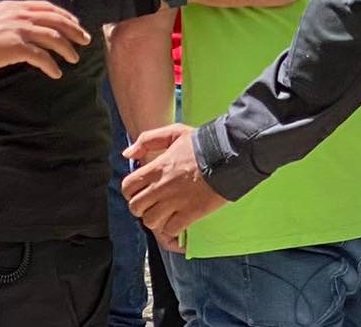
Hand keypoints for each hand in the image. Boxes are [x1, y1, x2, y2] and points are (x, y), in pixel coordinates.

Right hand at [0, 0, 90, 77]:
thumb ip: (9, 18)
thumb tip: (19, 26)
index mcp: (15, 7)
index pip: (47, 7)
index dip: (65, 16)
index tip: (75, 23)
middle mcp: (20, 15)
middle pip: (57, 21)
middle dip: (74, 31)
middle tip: (86, 40)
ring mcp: (19, 30)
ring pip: (54, 38)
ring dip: (67, 49)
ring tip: (74, 59)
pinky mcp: (16, 47)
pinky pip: (42, 57)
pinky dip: (52, 65)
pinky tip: (56, 73)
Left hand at [123, 124, 226, 239]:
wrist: (232, 155)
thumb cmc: (205, 144)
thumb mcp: (175, 132)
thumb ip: (148, 140)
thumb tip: (128, 154)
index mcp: (157, 168)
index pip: (128, 187)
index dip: (132, 191)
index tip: (143, 190)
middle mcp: (162, 187)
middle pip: (136, 207)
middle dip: (142, 207)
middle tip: (154, 203)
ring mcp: (175, 202)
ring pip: (150, 221)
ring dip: (156, 219)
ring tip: (165, 214)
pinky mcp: (190, 213)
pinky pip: (170, 229)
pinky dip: (172, 229)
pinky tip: (178, 221)